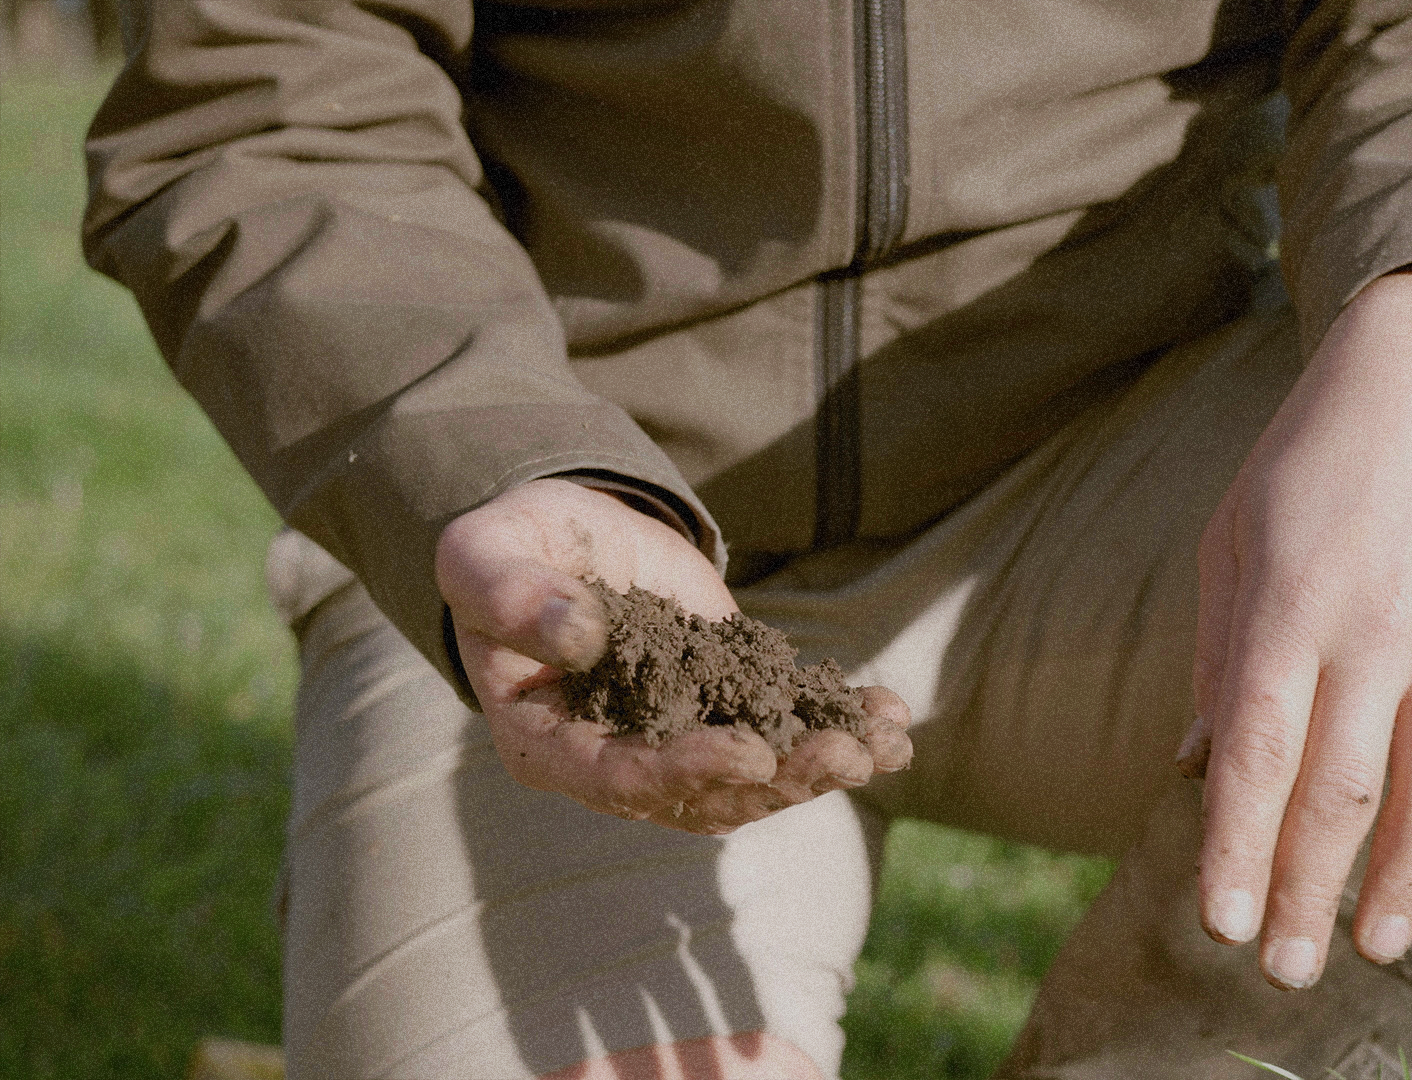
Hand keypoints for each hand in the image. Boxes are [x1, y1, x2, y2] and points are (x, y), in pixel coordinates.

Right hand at [435, 478, 911, 832]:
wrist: (555, 535)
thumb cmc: (505, 549)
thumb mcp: (486, 559)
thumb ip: (515, 597)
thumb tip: (581, 634)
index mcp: (549, 743)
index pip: (621, 779)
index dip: (686, 774)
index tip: (751, 756)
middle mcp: (619, 758)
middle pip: (707, 795)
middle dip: (783, 780)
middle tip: (848, 756)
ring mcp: (679, 733)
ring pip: (758, 774)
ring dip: (825, 763)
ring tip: (888, 744)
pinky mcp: (726, 698)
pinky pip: (785, 722)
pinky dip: (838, 720)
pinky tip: (893, 714)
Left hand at [1184, 271, 1411, 986]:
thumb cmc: (1307, 457)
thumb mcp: (1231, 540)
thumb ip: (1219, 658)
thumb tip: (1199, 769)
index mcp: (1288, 608)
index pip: (1259, 758)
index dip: (1239, 851)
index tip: (1221, 924)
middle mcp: (1375, 632)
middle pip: (1341, 795)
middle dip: (1307, 894)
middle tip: (1285, 970)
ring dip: (1399, 884)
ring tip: (1369, 949)